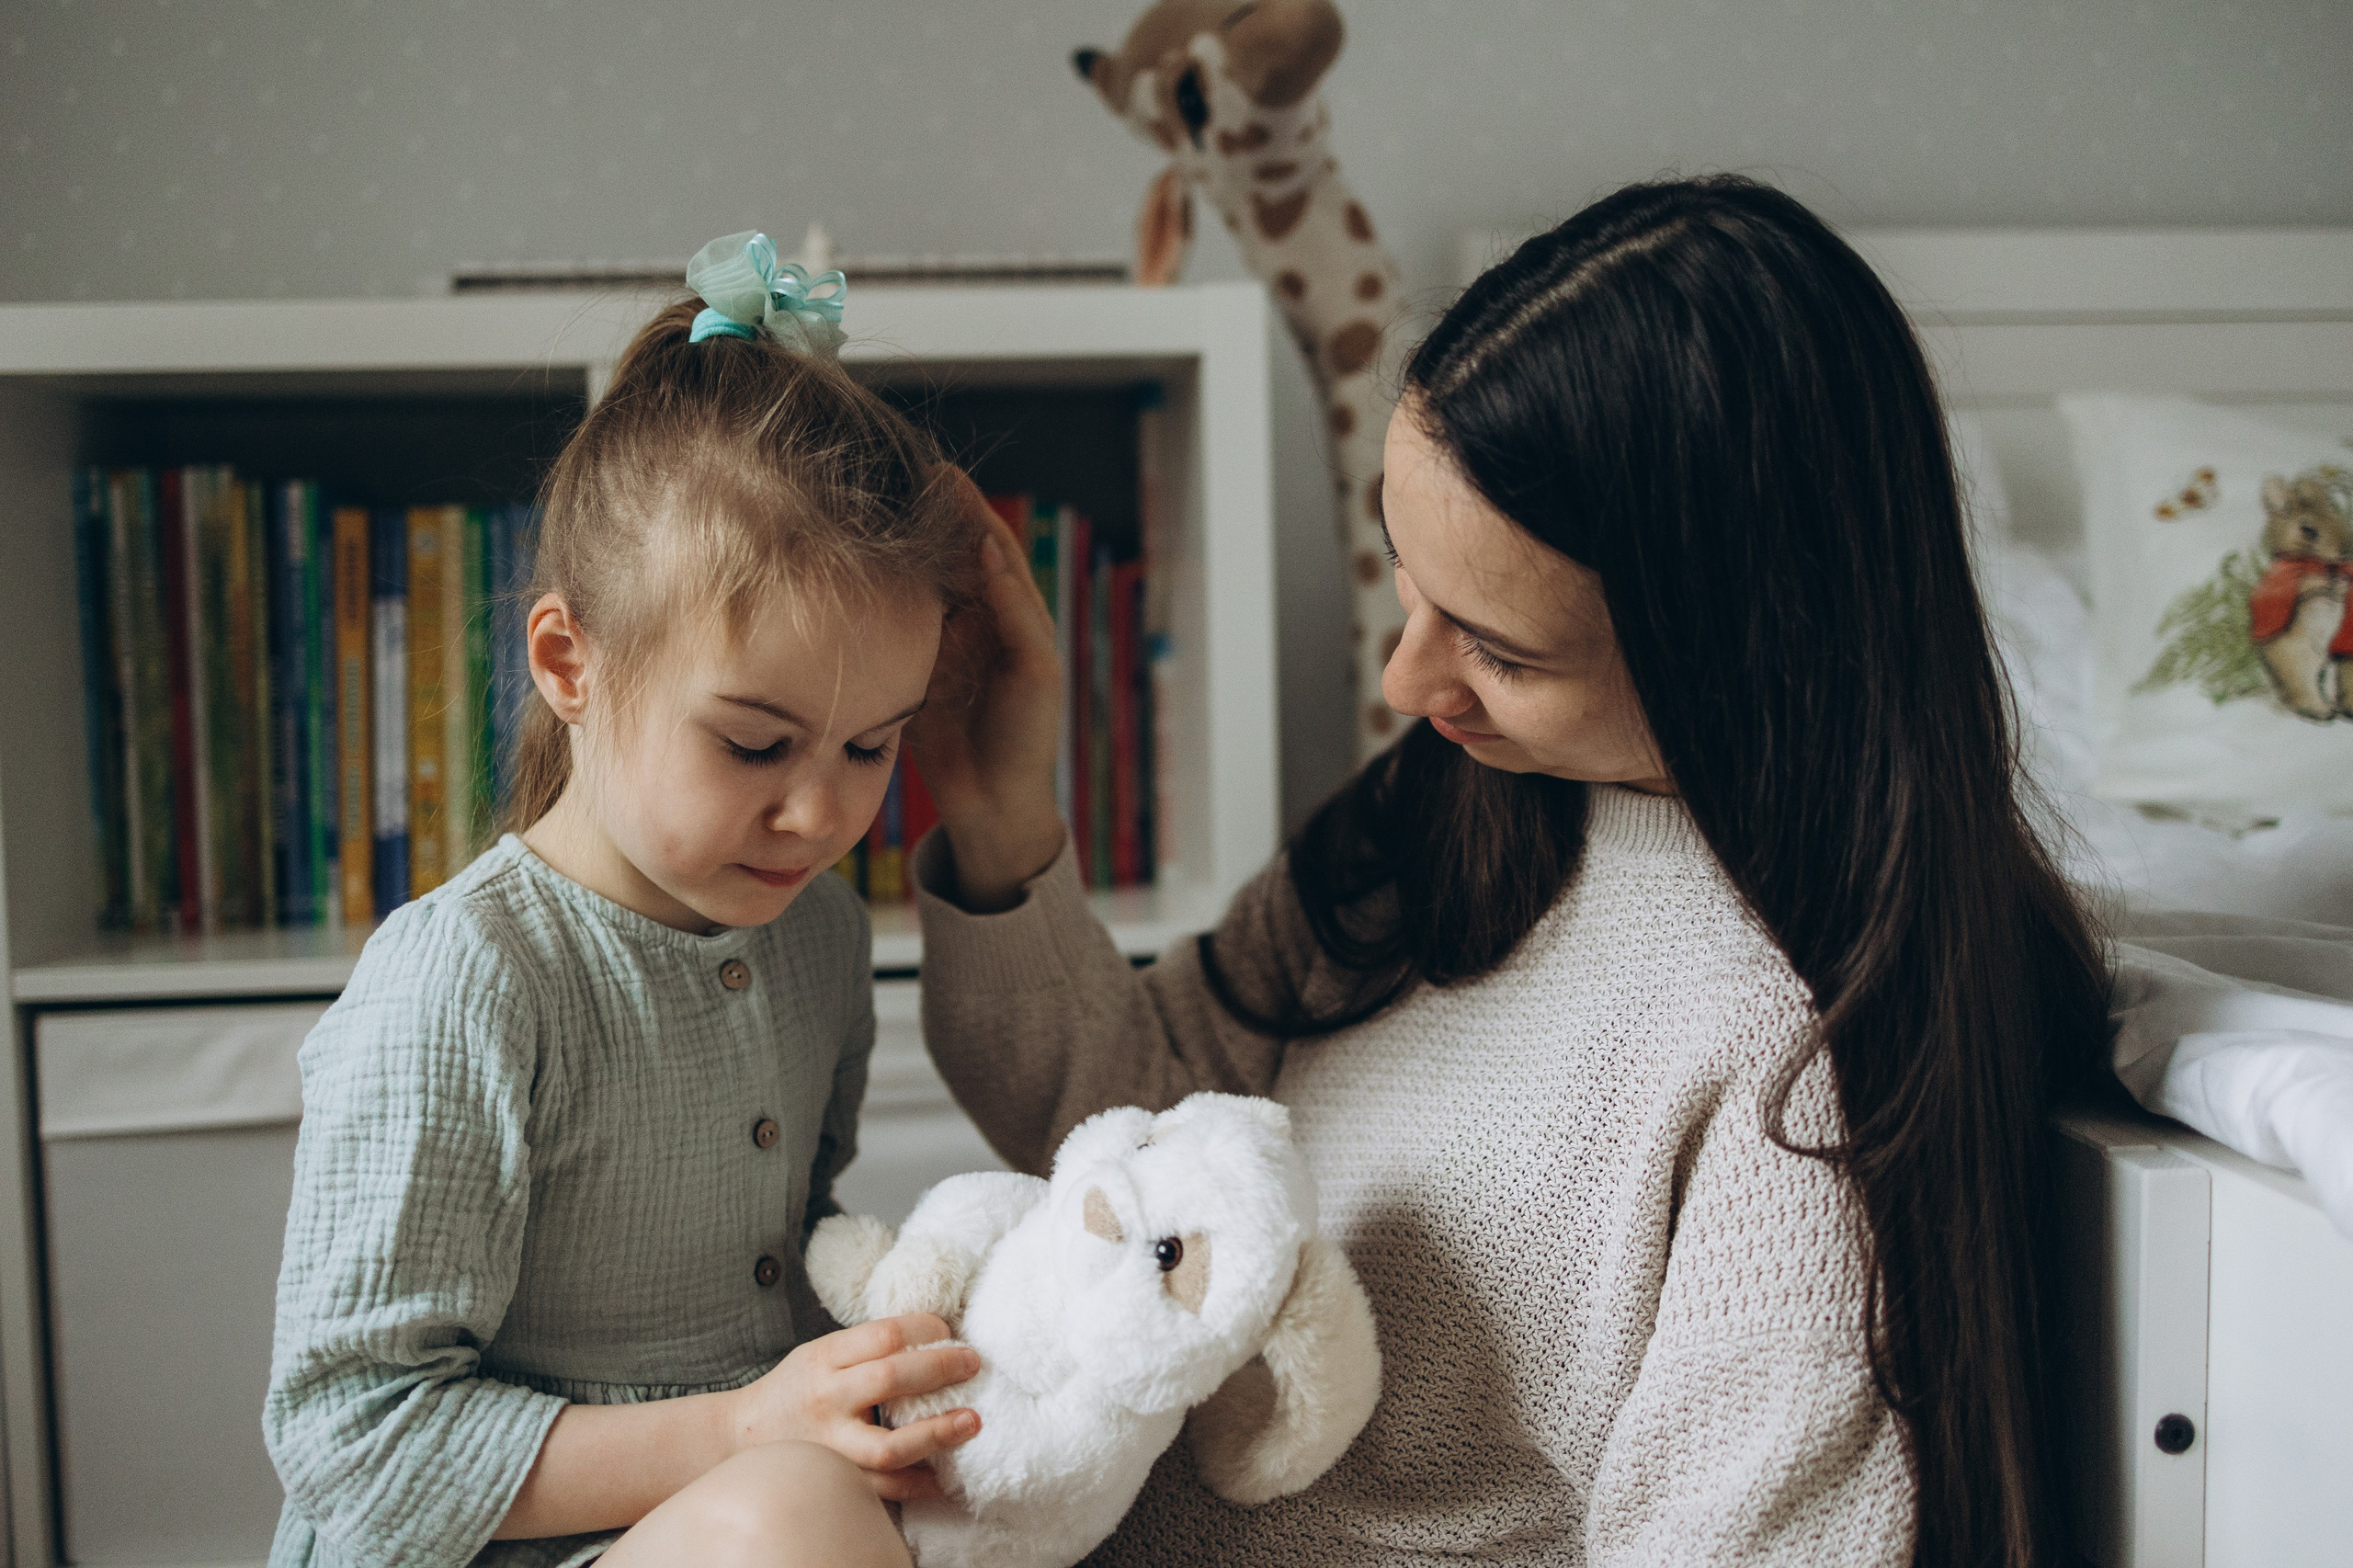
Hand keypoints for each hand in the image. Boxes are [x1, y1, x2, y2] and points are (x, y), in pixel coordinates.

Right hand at [721, 1313, 981, 1501]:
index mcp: (824, 1358)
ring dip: (938, 1433)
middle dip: (941, 1369)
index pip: (883, 1334)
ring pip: (889, 1446)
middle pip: (892, 1379)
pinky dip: (919, 1485)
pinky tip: (947, 1476)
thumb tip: (932, 1338)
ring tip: (972, 1422)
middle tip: (973, 1363)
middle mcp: (828, 1399)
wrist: (737, 1437)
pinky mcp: (837, 1479)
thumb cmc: (794, 1389)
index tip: (947, 1330)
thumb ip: (865, 1347)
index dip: (923, 1328)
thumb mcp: (820, 1354)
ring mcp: (832, 1445)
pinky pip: (884, 1489)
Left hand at [907, 468, 1066, 910]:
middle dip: (960, 508)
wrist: (987, 807)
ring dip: (985, 530)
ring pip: (1008, 572)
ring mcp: (1029, 644)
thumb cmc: (946, 744)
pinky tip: (984, 555)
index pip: (956, 555)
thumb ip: (890, 636)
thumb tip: (830, 599)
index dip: (934, 518)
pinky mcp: (1041, 671)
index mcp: (975, 621)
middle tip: (931, 464)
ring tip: (958, 489)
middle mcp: (1006, 623)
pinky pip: (1025, 618)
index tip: (899, 477)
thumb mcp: (907, 675)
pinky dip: (1006, 585)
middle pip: (984, 550)